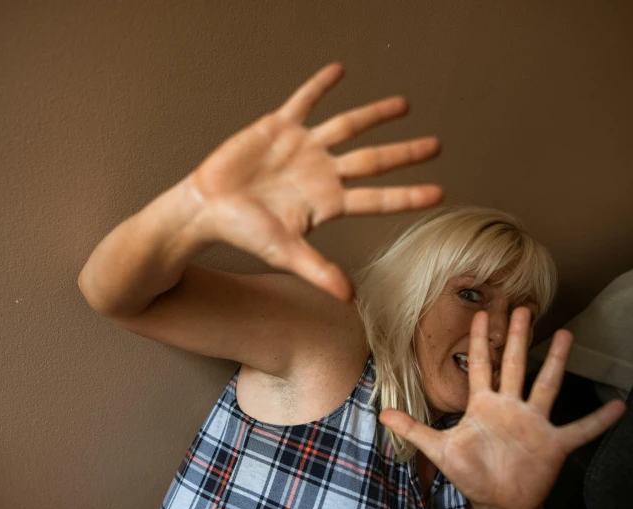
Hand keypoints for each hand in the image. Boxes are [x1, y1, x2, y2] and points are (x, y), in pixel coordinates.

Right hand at [186, 62, 442, 302]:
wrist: (208, 207)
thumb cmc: (245, 232)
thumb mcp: (284, 252)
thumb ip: (318, 271)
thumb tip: (349, 298)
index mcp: (328, 202)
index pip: (378, 198)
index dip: (409, 196)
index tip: (440, 193)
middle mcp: (322, 172)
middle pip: (373, 160)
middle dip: (405, 153)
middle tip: (436, 145)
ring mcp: (303, 148)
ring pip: (348, 126)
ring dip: (375, 114)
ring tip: (404, 104)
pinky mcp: (279, 128)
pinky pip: (304, 101)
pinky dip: (319, 86)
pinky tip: (339, 70)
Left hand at [379, 307, 625, 508]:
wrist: (497, 501)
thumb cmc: (470, 473)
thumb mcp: (440, 450)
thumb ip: (414, 429)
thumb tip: (381, 415)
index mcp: (484, 405)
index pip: (481, 365)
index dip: (481, 341)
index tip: (482, 314)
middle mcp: (510, 407)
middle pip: (515, 365)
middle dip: (518, 337)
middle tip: (523, 308)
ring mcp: (534, 423)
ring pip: (546, 385)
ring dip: (556, 361)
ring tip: (566, 335)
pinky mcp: (553, 444)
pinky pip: (579, 430)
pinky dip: (597, 420)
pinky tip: (618, 406)